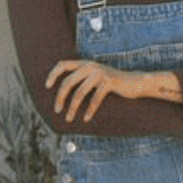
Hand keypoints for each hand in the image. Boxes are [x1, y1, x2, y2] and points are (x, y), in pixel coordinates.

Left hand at [46, 60, 181, 122]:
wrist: (135, 81)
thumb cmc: (113, 83)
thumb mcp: (95, 77)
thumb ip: (82, 78)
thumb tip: (63, 90)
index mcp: (85, 63)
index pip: (63, 65)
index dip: (53, 74)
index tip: (47, 87)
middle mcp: (90, 66)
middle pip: (68, 82)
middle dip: (60, 98)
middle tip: (57, 110)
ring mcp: (100, 73)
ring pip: (79, 93)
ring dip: (72, 108)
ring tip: (68, 118)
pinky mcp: (108, 82)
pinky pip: (94, 99)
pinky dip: (89, 110)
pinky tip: (86, 118)